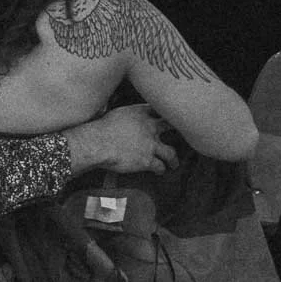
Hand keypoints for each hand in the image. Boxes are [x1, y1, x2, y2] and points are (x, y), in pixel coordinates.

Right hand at [63, 103, 177, 175]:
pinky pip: (160, 166)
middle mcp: (150, 127)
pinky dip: (161, 169)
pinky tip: (160, 171)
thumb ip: (127, 115)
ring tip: (174, 163)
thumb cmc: (100, 129)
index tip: (167, 116)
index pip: (158, 110)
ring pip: (170, 152)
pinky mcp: (147, 160)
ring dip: (173, 159)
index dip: (163, 113)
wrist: (98, 144)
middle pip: (169, 127)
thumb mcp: (116, 113)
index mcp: (140, 113)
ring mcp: (150, 144)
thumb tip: (126, 117)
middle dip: (176, 131)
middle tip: (182, 134)